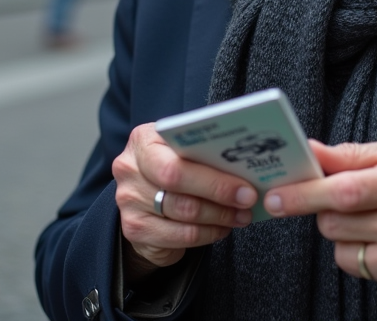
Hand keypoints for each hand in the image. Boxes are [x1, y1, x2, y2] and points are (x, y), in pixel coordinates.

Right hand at [112, 123, 257, 280]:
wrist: (142, 200)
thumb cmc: (172, 168)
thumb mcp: (182, 151)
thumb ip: (204, 153)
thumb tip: (247, 166)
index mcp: (143, 140)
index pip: (177, 163)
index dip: (214, 178)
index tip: (246, 186)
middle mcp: (129, 169)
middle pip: (178, 186)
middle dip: (220, 194)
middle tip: (247, 201)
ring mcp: (128, 201)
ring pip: (184, 213)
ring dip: (219, 217)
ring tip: (240, 215)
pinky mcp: (134, 229)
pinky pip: (180, 236)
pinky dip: (208, 234)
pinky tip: (222, 228)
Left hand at [264, 139, 376, 292]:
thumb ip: (350, 155)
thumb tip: (310, 151)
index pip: (344, 190)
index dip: (305, 193)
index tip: (277, 195)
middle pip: (334, 221)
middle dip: (323, 209)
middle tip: (340, 199)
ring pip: (338, 245)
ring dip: (341, 231)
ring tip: (370, 219)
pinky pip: (353, 265)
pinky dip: (356, 252)